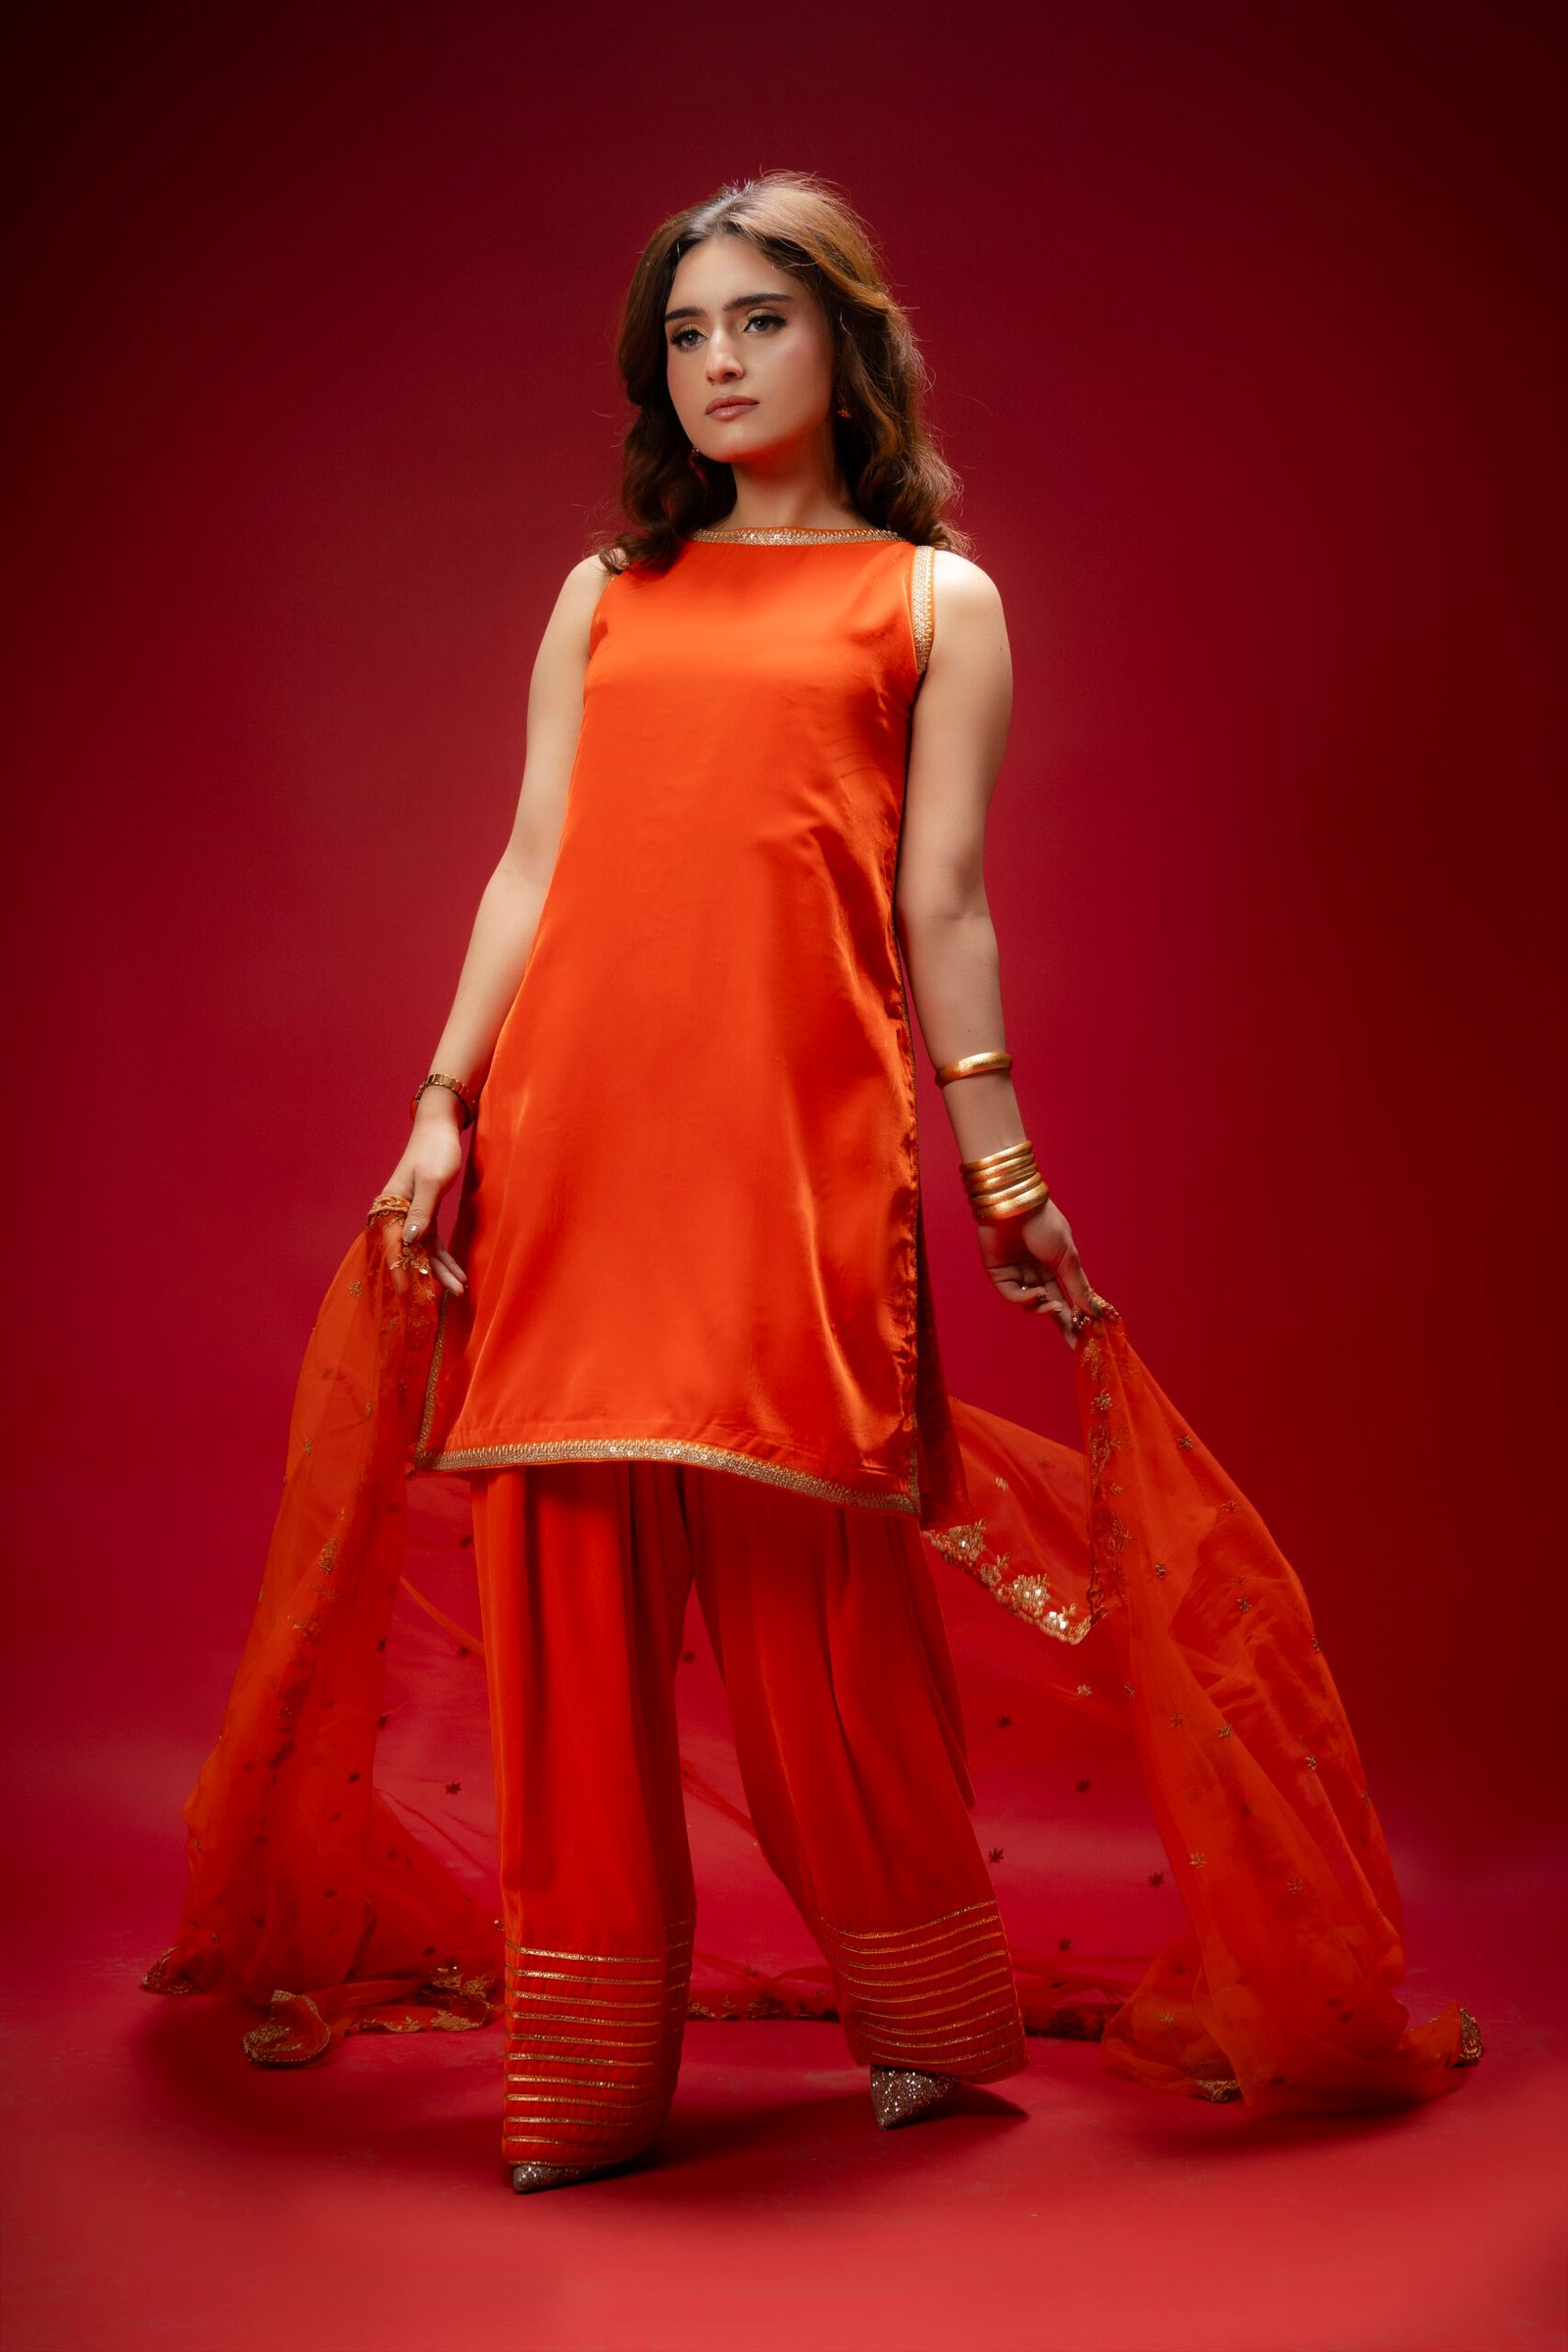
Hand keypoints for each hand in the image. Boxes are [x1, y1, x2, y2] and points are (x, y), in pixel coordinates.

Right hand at [374, 1101, 469, 1298]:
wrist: (439, 1128)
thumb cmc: (435, 1150)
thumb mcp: (433, 1181)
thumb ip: (422, 1211)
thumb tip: (410, 1240)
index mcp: (392, 1204)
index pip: (392, 1243)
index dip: (398, 1268)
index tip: (404, 1292)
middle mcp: (396, 1212)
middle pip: (409, 1251)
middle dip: (427, 1275)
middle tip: (447, 1295)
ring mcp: (409, 1215)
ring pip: (422, 1250)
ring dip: (440, 1270)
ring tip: (460, 1289)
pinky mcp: (423, 1213)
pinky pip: (431, 1242)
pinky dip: (443, 1257)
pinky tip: (458, 1272)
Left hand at [976, 1196, 1105, 1348]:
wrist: (1017, 1206)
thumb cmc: (1045, 1224)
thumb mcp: (1068, 1258)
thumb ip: (1079, 1287)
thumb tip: (1095, 1312)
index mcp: (1055, 1266)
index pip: (1067, 1298)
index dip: (1077, 1317)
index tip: (1088, 1337)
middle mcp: (1036, 1272)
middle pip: (1050, 1305)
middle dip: (1062, 1324)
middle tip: (1073, 1343)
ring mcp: (1017, 1273)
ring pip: (1030, 1304)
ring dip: (1043, 1308)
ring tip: (1053, 1304)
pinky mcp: (998, 1274)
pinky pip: (1013, 1295)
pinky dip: (1025, 1299)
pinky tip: (1036, 1293)